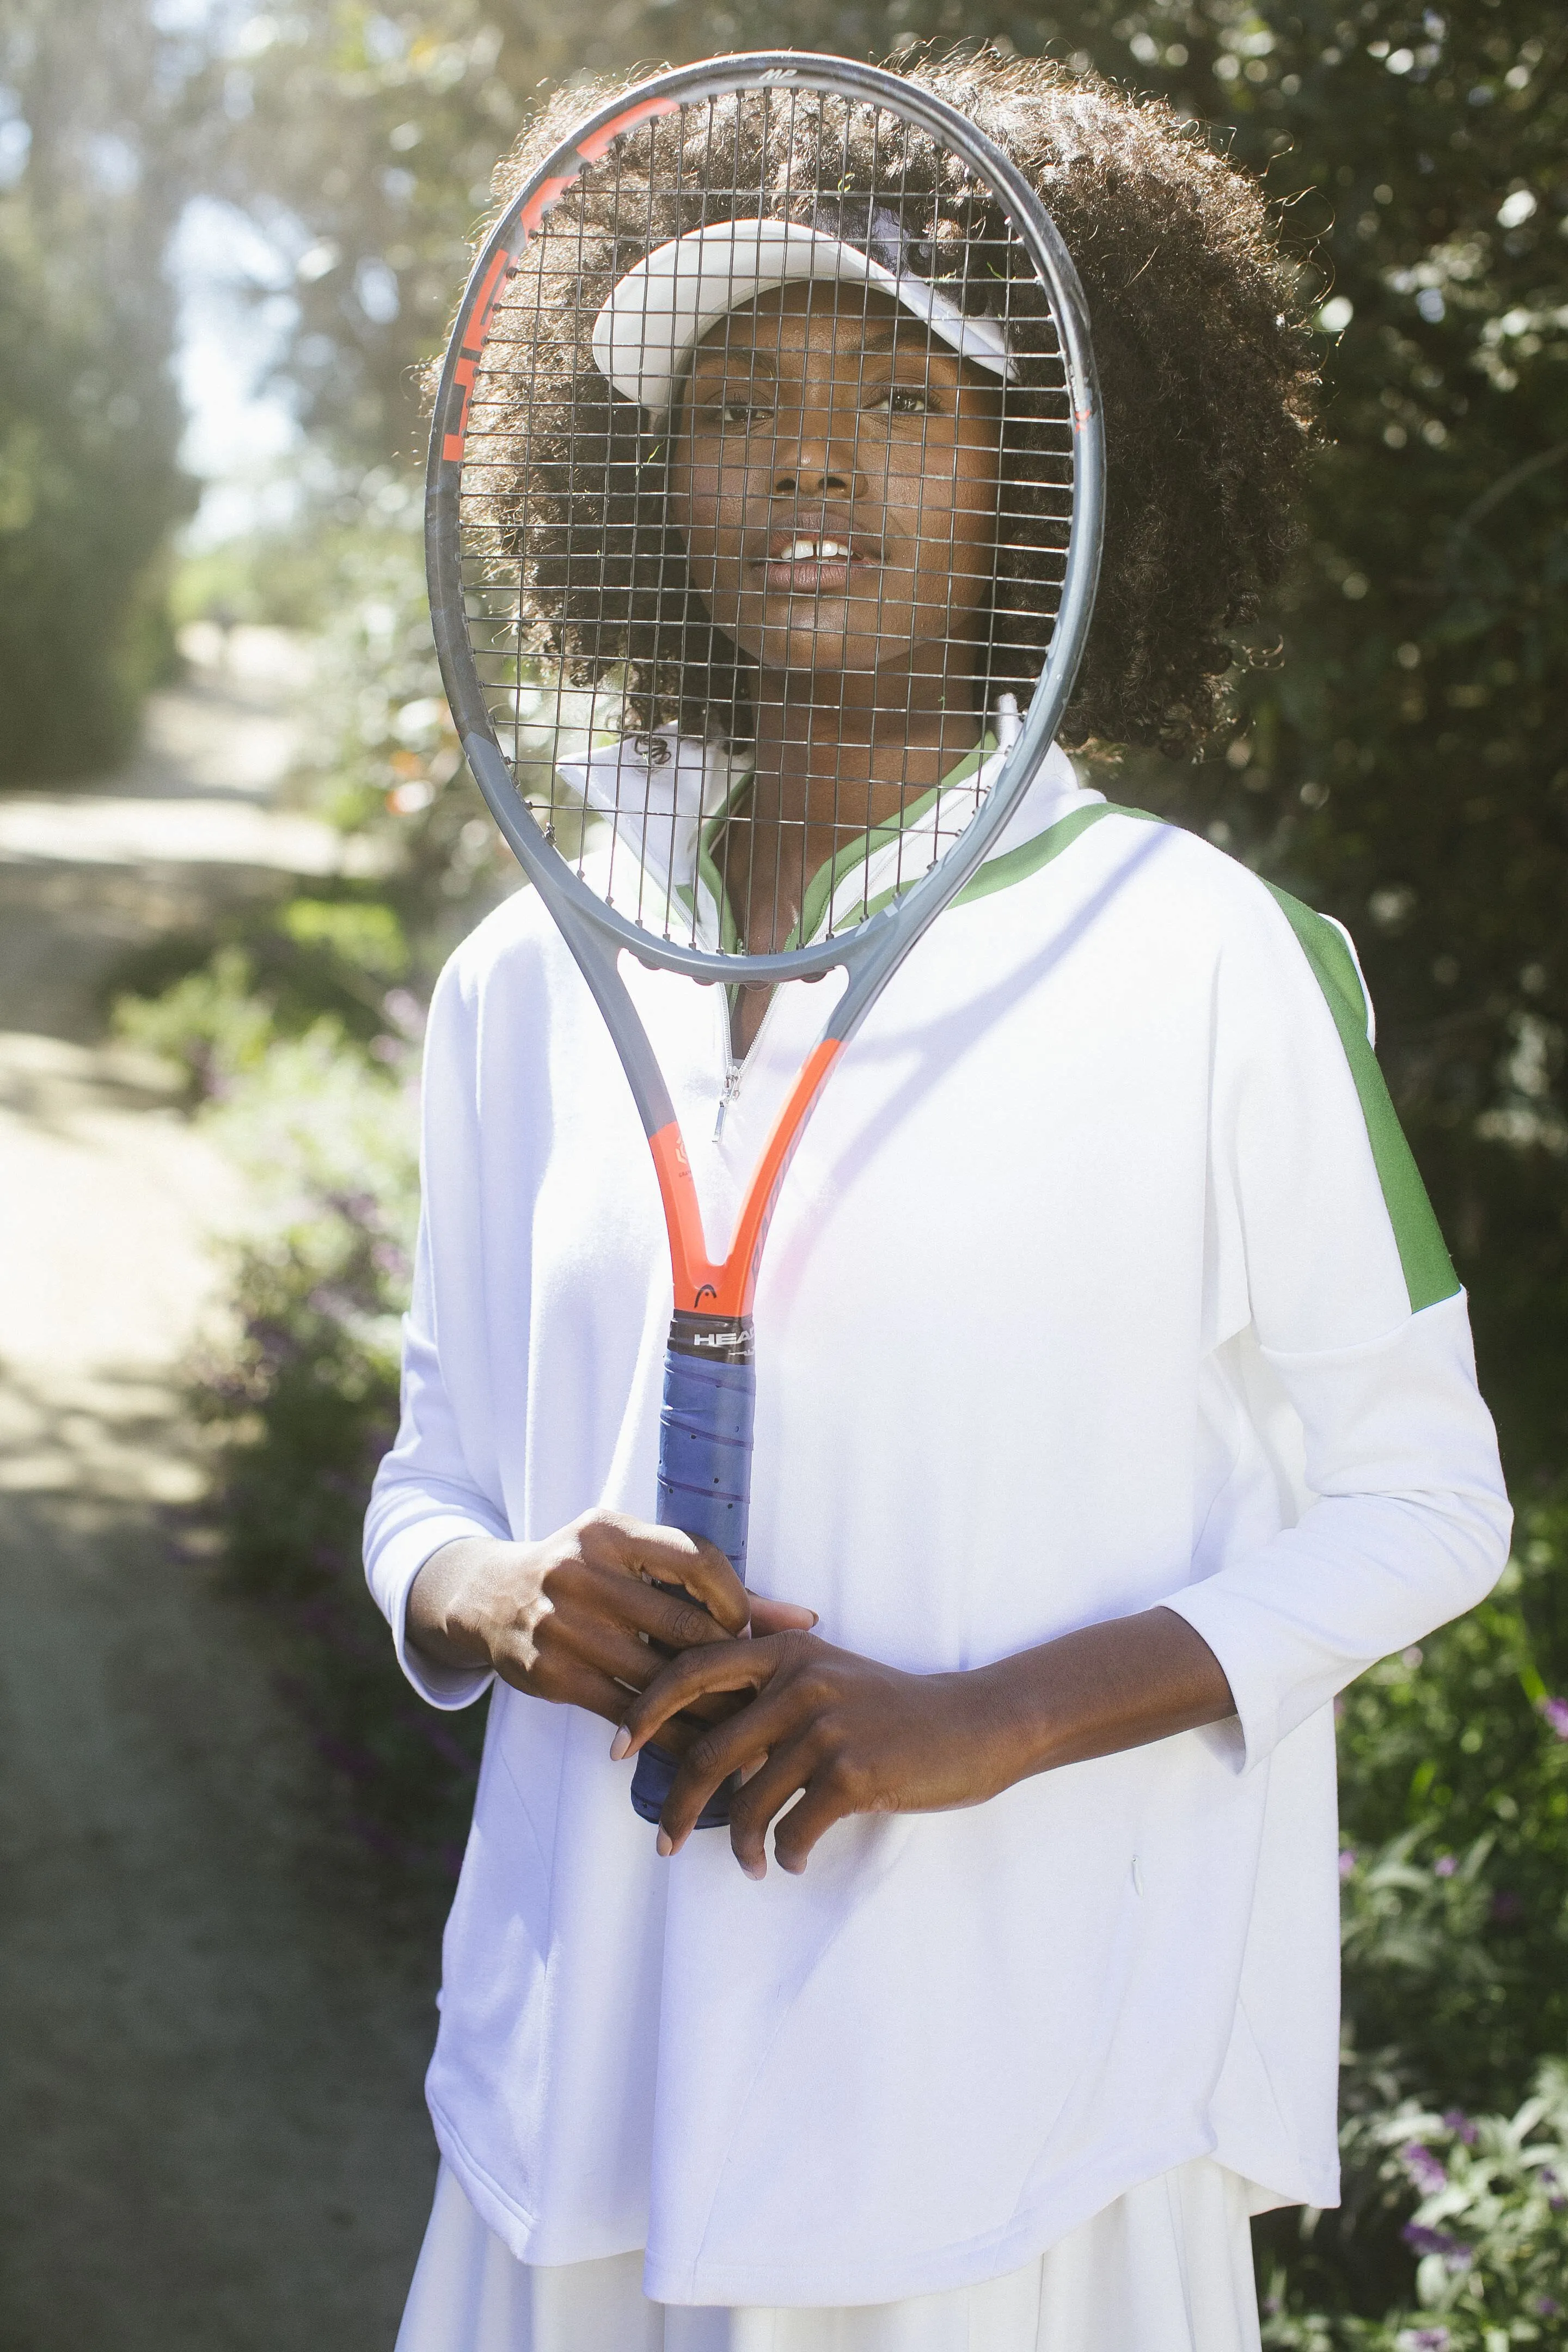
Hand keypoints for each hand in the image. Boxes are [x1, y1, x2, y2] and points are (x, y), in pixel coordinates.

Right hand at [406, 1513, 816, 1746]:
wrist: (486, 1598)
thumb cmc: (582, 1572)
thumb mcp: (630, 1557)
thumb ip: (711, 1586)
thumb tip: (805, 1620)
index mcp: (609, 1532)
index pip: (695, 1560)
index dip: (738, 1600)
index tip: (751, 1631)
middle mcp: (581, 1573)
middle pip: (681, 1626)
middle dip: (731, 1664)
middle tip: (767, 1694)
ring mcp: (561, 1626)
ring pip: (658, 1677)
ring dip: (710, 1710)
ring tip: (747, 1731)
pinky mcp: (550, 1674)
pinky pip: (626, 1713)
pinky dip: (668, 1736)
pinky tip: (699, 1750)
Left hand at [613, 1632, 1023, 1874]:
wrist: (973, 1724)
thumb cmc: (891, 1710)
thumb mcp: (827, 1676)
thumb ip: (767, 1691)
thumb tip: (701, 1741)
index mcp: (785, 1650)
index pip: (692, 1670)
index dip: (646, 1709)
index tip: (617, 1747)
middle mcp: (799, 1681)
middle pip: (709, 1751)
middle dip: (677, 1806)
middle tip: (665, 1842)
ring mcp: (826, 1726)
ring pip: (749, 1801)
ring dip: (741, 1845)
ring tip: (750, 1863)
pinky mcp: (853, 1772)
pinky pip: (792, 1830)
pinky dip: (785, 1854)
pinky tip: (793, 1860)